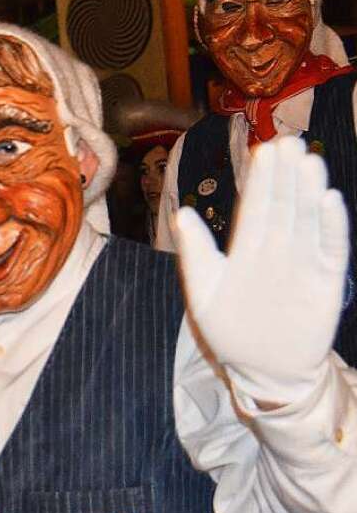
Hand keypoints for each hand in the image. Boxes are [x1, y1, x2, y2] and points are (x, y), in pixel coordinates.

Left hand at [175, 137, 348, 401]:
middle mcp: (280, 250)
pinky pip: (331, 250)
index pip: (257, 206)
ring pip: (308, 220)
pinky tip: (330, 200)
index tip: (264, 149)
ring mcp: (304, 264)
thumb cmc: (229, 329)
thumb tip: (181, 213)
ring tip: (308, 161)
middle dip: (286, 175)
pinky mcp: (326, 283)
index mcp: (249, 248)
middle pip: (285, 205)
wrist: (262, 370)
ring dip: (309, 192)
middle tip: (289, 142)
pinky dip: (332, 227)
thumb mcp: (203, 289)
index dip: (262, 179)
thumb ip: (196, 252)